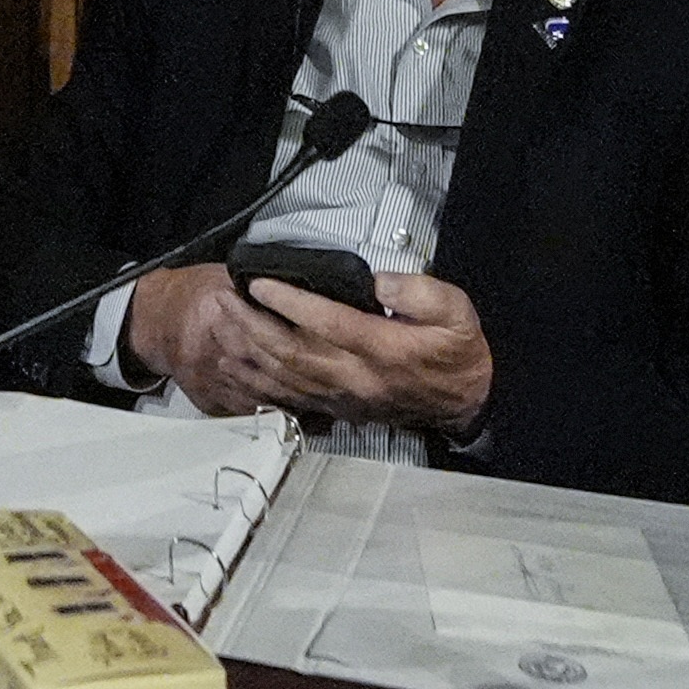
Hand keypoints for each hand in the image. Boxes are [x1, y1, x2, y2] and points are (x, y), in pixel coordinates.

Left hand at [128, 262, 493, 433]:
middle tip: (225, 299)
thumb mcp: (457, 313)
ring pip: (285, 377)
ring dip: (249, 351)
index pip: (326, 322)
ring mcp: (344, 396)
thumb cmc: (458, 354)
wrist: (465, 403)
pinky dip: (261, 380)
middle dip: (252, 324)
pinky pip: (290, 397)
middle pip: (292, 352)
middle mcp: (356, 376)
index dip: (289, 302)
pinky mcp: (337, 407)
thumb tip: (380, 282)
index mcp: (383, 349)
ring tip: (223, 325)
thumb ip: (420, 293)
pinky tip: (240, 363)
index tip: (260, 282)